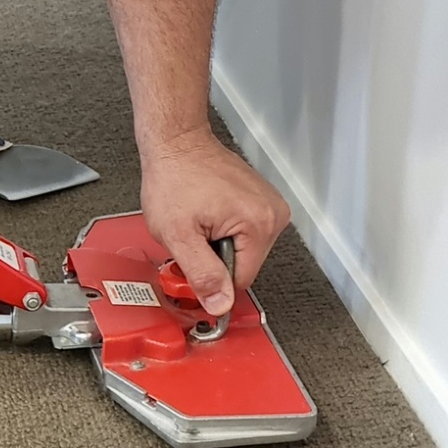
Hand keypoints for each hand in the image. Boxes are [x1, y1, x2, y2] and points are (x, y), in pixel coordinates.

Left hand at [139, 127, 290, 314]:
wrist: (176, 143)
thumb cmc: (174, 177)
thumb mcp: (178, 235)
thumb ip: (201, 273)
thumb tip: (220, 304)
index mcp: (259, 224)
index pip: (241, 280)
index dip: (212, 279)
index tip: (192, 264)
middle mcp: (273, 214)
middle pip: (244, 265)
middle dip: (214, 258)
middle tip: (192, 234)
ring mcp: (269, 205)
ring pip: (242, 251)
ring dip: (216, 244)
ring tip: (198, 220)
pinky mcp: (260, 200)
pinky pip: (242, 233)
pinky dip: (222, 230)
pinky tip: (207, 213)